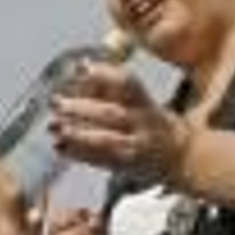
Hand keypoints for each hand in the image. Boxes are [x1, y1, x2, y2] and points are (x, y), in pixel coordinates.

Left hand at [50, 62, 192, 184]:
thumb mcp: (139, 100)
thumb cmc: (151, 122)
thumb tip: (79, 68)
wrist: (181, 156)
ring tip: (54, 127)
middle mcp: (142, 123)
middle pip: (112, 113)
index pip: (127, 84)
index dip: (104, 74)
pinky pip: (101, 160)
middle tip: (56, 102)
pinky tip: (59, 146)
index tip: (81, 67)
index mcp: (145, 102)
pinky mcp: (127, 166)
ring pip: (106, 140)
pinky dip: (79, 153)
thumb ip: (110, 88)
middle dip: (81, 108)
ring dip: (77, 133)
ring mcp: (136, 147)